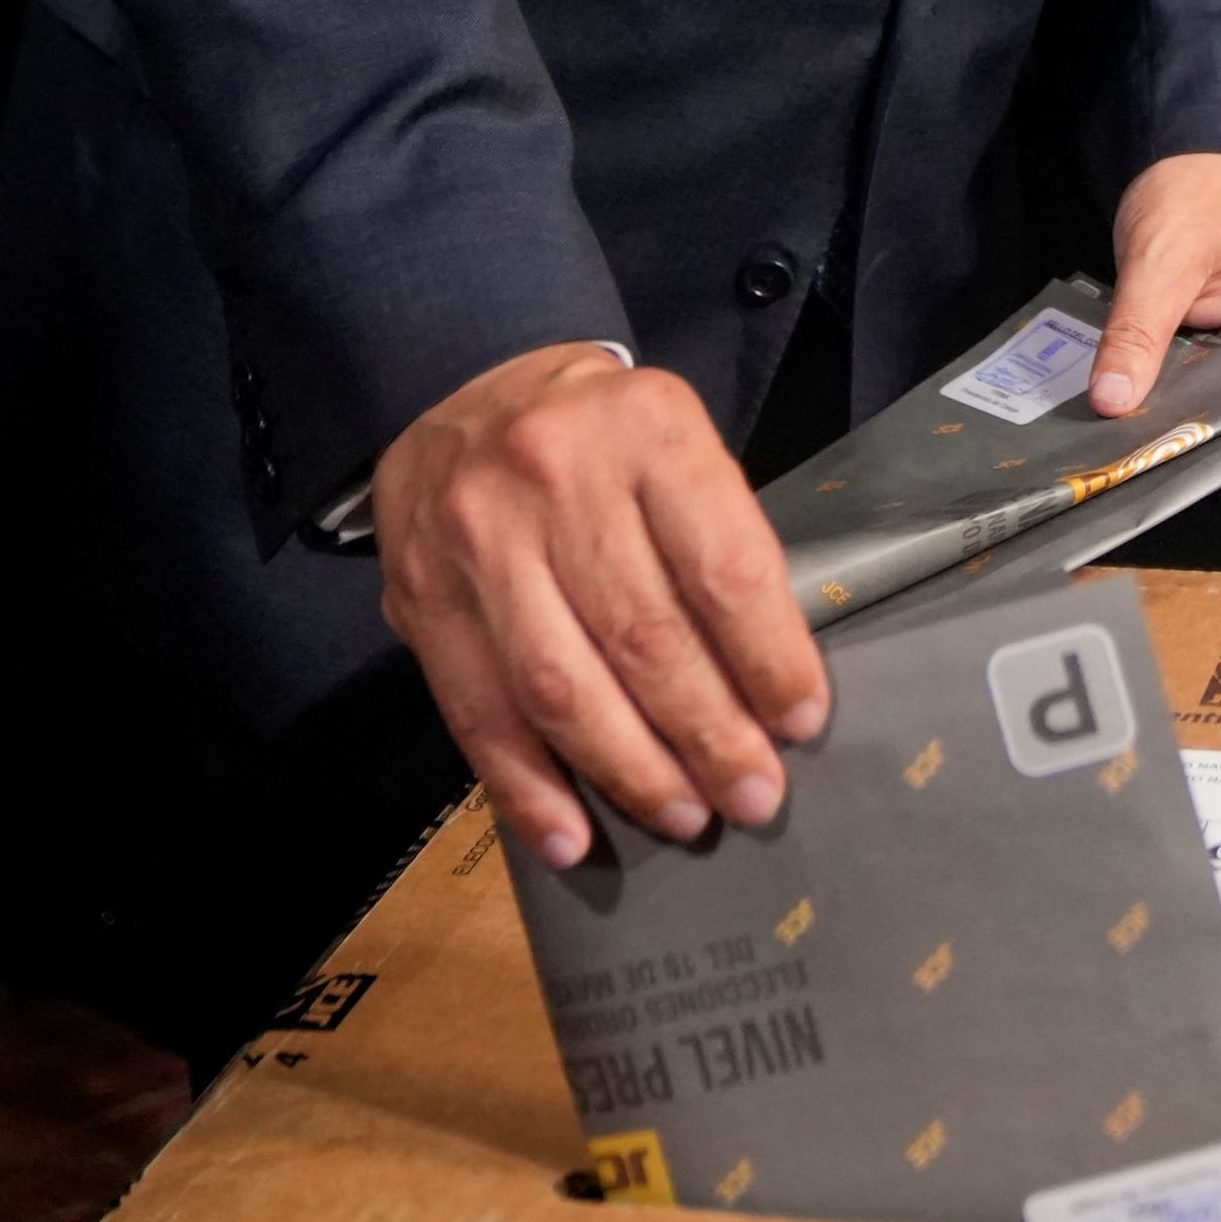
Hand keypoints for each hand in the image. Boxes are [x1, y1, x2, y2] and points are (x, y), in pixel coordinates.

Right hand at [374, 345, 829, 867]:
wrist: (468, 387)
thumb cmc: (603, 437)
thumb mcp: (674, 445)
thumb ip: (713, 543)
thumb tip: (768, 685)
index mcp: (647, 430)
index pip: (723, 566)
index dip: (768, 659)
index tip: (801, 723)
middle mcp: (555, 477)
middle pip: (644, 635)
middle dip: (708, 734)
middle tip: (754, 796)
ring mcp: (477, 538)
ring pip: (561, 686)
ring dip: (629, 771)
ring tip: (685, 818)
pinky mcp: (420, 595)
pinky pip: (477, 713)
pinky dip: (527, 787)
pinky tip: (573, 834)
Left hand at [1098, 150, 1220, 412]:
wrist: (1186, 156)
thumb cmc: (1193, 194)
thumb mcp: (1158, 264)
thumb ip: (1137, 335)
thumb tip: (1113, 400)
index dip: (1205, 426)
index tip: (1150, 445)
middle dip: (1176, 417)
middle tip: (1117, 438)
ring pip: (1203, 388)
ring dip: (1162, 397)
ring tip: (1112, 421)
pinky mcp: (1215, 332)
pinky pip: (1188, 368)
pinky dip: (1156, 374)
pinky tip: (1120, 387)